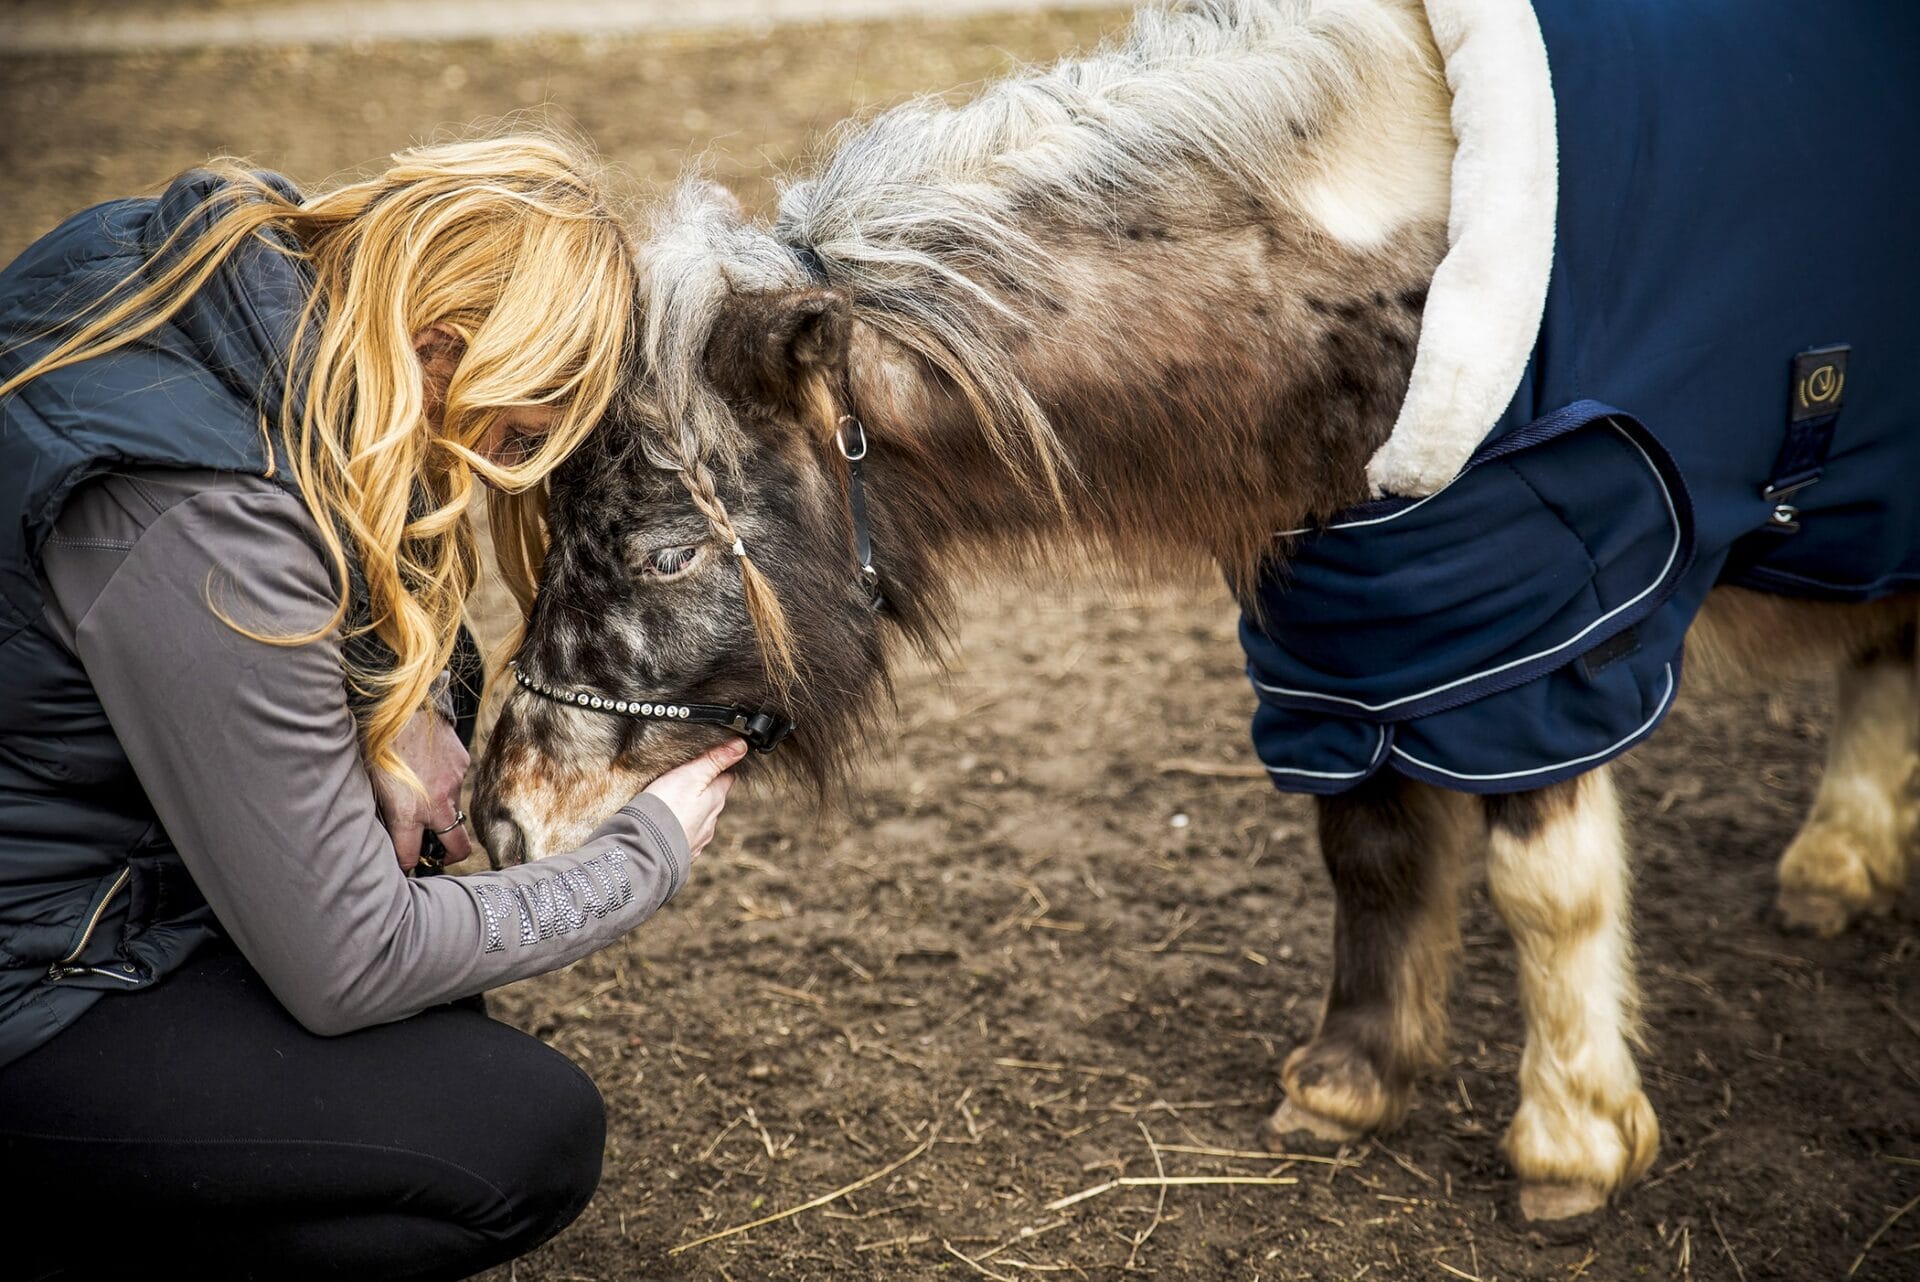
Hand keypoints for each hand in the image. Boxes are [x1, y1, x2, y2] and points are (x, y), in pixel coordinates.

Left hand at [371, 709, 473, 872]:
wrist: (400, 700)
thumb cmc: (374, 740)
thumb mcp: (369, 781)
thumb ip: (381, 811)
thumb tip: (383, 829)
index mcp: (407, 812)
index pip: (410, 857)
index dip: (403, 865)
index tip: (401, 864)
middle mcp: (436, 803)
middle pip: (457, 848)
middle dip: (448, 857)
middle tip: (434, 852)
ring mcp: (454, 783)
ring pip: (454, 809)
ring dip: (440, 808)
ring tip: (418, 786)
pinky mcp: (463, 763)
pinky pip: (455, 781)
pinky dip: (443, 781)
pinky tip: (426, 762)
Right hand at [642, 739, 748, 860]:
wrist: (647, 848)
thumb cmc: (667, 809)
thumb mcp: (690, 775)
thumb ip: (715, 760)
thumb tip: (741, 746)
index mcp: (715, 799)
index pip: (726, 778)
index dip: (720, 767)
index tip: (711, 760)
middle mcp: (711, 820)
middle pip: (713, 798)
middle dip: (704, 789)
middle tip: (687, 780)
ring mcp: (698, 838)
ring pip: (700, 818)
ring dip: (691, 810)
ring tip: (674, 802)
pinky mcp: (683, 851)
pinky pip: (685, 835)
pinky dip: (680, 827)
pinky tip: (668, 824)